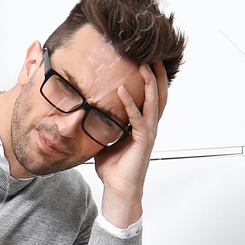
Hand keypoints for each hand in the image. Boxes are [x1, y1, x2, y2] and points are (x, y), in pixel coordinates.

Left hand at [92, 58, 168, 207]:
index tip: (147, 59)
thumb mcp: (105, 139)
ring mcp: (148, 133)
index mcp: (143, 124)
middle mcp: (150, 126)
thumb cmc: (113, 168)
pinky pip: (137, 118)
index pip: (152, 96)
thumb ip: (102, 124)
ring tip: (143, 64)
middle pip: (159, 94)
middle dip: (157, 74)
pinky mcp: (142, 142)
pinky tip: (122, 90)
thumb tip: (85, 111)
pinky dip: (130, 103)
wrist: (118, 191)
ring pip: (154, 102)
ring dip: (148, 82)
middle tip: (153, 54)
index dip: (152, 78)